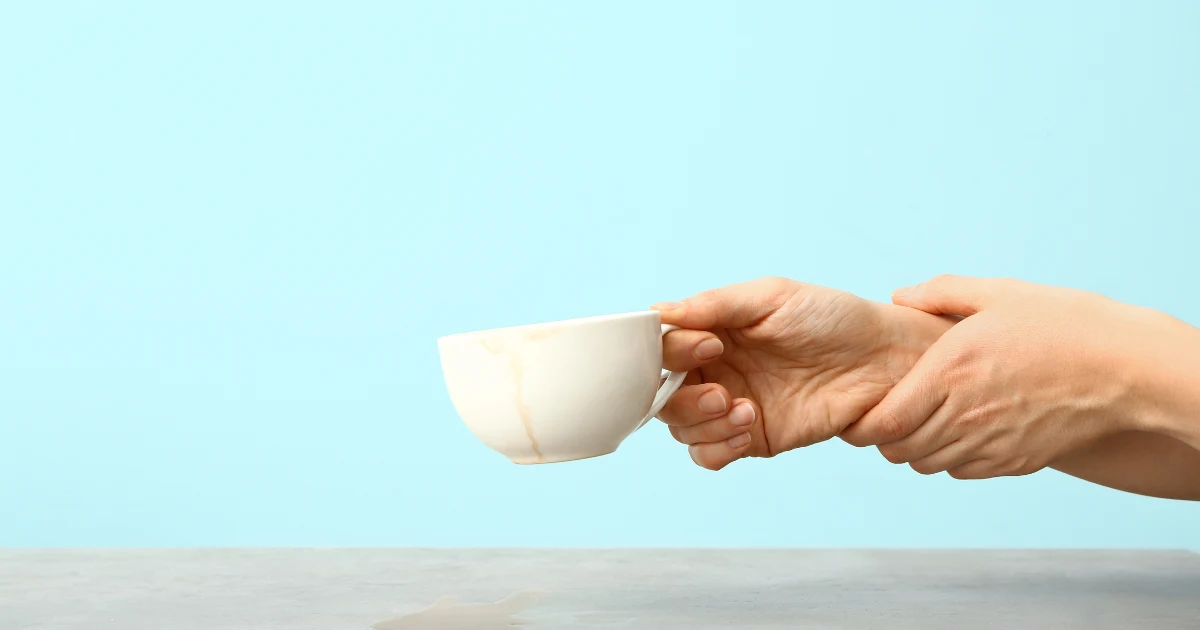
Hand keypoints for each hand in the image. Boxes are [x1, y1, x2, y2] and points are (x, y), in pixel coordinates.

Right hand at [652, 277, 952, 469]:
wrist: (883, 361)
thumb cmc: (832, 317)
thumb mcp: (771, 297)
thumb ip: (715, 304)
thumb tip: (658, 312)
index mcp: (710, 331)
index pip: (661, 348)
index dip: (671, 352)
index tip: (711, 344)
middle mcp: (713, 369)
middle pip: (661, 395)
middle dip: (682, 398)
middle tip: (723, 392)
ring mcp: (730, 406)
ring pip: (681, 429)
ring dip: (702, 424)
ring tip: (744, 409)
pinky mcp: (753, 437)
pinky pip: (709, 455)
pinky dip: (716, 448)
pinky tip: (747, 429)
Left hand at [840, 275, 1167, 478]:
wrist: (1128, 369)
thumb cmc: (1064, 324)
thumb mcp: (999, 294)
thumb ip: (942, 293)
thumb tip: (898, 296)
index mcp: (951, 372)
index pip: (884, 422)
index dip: (862, 425)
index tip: (859, 414)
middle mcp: (965, 415)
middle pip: (899, 450)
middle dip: (885, 437)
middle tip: (888, 414)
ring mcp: (992, 444)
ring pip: (928, 465)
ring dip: (916, 448)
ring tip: (923, 421)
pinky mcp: (1016, 461)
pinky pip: (963, 472)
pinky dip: (950, 458)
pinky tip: (960, 431)